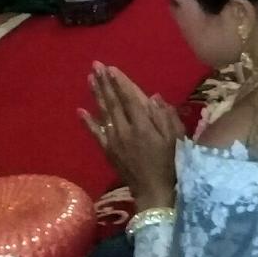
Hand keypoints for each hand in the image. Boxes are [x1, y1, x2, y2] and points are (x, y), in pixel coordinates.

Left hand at [80, 61, 183, 204]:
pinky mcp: (108, 151)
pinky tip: (80, 110)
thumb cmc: (171, 162)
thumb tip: (153, 97)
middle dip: (104, 82)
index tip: (111, 68)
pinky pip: (96, 133)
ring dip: (96, 94)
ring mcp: (114, 141)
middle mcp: (125, 130)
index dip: (120, 82)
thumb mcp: (177, 138)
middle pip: (113, 101)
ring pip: (103, 113)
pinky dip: (88, 122)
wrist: (154, 191)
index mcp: (143, 125)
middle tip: (95, 65)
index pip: (129, 98)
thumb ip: (166, 116)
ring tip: (89, 78)